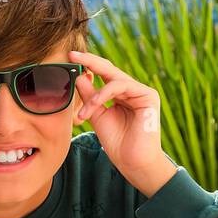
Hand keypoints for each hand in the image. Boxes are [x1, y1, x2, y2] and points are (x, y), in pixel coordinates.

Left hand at [70, 50, 177, 195]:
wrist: (133, 163)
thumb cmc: (117, 143)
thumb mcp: (97, 116)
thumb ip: (89, 97)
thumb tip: (80, 76)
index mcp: (121, 94)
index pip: (103, 74)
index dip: (88, 65)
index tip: (69, 58)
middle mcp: (132, 90)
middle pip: (109, 69)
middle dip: (90, 61)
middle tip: (72, 55)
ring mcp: (141, 92)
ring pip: (113, 78)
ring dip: (94, 95)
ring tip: (84, 113)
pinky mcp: (148, 96)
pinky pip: (121, 86)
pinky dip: (104, 95)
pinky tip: (93, 107)